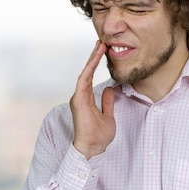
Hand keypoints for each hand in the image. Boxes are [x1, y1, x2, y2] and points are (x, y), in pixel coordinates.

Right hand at [70, 41, 115, 158]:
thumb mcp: (108, 115)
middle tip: (101, 42)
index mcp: (86, 99)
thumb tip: (110, 89)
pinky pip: (83, 80)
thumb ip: (107, 102)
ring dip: (92, 59)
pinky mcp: (78, 100)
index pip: (90, 77)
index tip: (103, 51)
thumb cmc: (98, 135)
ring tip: (100, 46)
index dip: (96, 63)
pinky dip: (89, 69)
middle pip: (86, 72)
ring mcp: (78, 98)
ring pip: (85, 73)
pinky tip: (95, 59)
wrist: (93, 147)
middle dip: (94, 56)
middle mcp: (80, 96)